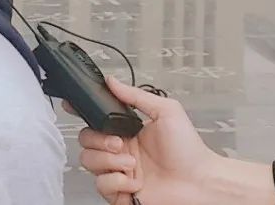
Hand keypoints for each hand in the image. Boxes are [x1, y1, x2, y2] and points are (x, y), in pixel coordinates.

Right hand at [77, 78, 249, 204]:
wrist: (202, 183)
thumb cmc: (190, 150)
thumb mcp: (166, 111)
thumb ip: (136, 95)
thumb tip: (112, 81)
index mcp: (126, 132)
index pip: (94, 120)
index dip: (80, 113)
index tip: (72, 106)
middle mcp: (120, 151)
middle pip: (85, 141)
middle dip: (98, 141)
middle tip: (120, 144)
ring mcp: (120, 173)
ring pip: (89, 163)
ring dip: (109, 162)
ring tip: (132, 165)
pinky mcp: (122, 194)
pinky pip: (102, 187)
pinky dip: (117, 183)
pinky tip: (135, 183)